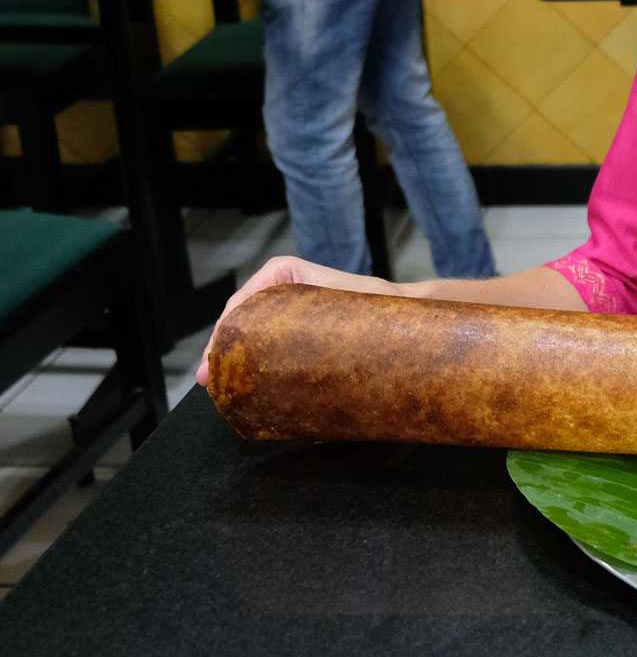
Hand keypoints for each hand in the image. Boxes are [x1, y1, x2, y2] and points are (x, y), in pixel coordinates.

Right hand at [195, 255, 397, 386]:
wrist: (408, 318)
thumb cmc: (386, 306)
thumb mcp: (360, 303)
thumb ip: (338, 311)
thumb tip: (319, 341)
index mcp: (294, 273)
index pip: (249, 295)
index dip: (229, 322)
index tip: (219, 350)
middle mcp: (285, 290)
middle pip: (240, 316)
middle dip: (222, 345)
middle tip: (207, 376)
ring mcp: (285, 313)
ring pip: (247, 331)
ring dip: (231, 357)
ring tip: (214, 383)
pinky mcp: (290, 334)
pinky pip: (262, 343)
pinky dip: (248, 360)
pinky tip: (238, 381)